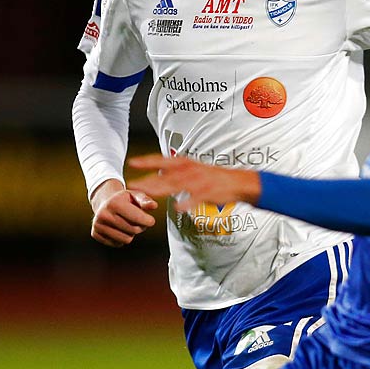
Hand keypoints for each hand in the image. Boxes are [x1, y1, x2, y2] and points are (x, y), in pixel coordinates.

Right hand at [89, 179, 157, 246]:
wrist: (104, 202)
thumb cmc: (124, 200)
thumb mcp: (135, 196)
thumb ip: (145, 201)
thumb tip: (154, 206)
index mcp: (115, 203)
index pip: (138, 219)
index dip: (148, 221)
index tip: (151, 221)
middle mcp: (104, 214)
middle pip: (134, 230)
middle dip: (140, 227)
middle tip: (137, 221)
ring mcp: (98, 225)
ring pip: (126, 240)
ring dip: (131, 234)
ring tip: (128, 225)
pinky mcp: (95, 234)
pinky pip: (117, 244)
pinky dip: (121, 238)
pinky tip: (119, 229)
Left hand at [128, 153, 261, 211]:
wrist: (238, 182)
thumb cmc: (215, 177)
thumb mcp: (194, 168)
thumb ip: (177, 171)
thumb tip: (160, 171)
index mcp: (186, 163)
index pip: (162, 160)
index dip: (146, 161)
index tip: (131, 162)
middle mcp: (190, 171)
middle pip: (164, 175)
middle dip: (148, 180)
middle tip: (132, 184)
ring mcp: (199, 182)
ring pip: (176, 185)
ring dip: (160, 189)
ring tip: (147, 193)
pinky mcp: (208, 193)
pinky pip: (195, 199)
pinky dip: (187, 203)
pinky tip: (178, 208)